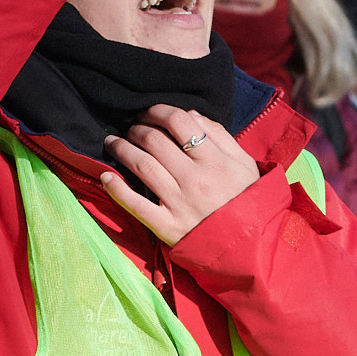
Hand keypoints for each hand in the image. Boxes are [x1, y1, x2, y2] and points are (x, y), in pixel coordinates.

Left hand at [96, 103, 261, 244]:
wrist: (251, 244)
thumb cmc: (248, 199)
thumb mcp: (244, 162)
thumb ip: (220, 135)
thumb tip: (191, 114)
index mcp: (214, 160)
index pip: (179, 122)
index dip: (158, 111)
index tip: (148, 111)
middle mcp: (194, 179)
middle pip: (155, 142)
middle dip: (137, 128)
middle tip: (131, 127)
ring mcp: (178, 203)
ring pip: (142, 167)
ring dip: (122, 149)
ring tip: (112, 142)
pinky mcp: (167, 226)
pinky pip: (136, 205)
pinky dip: (117, 189)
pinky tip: (104, 176)